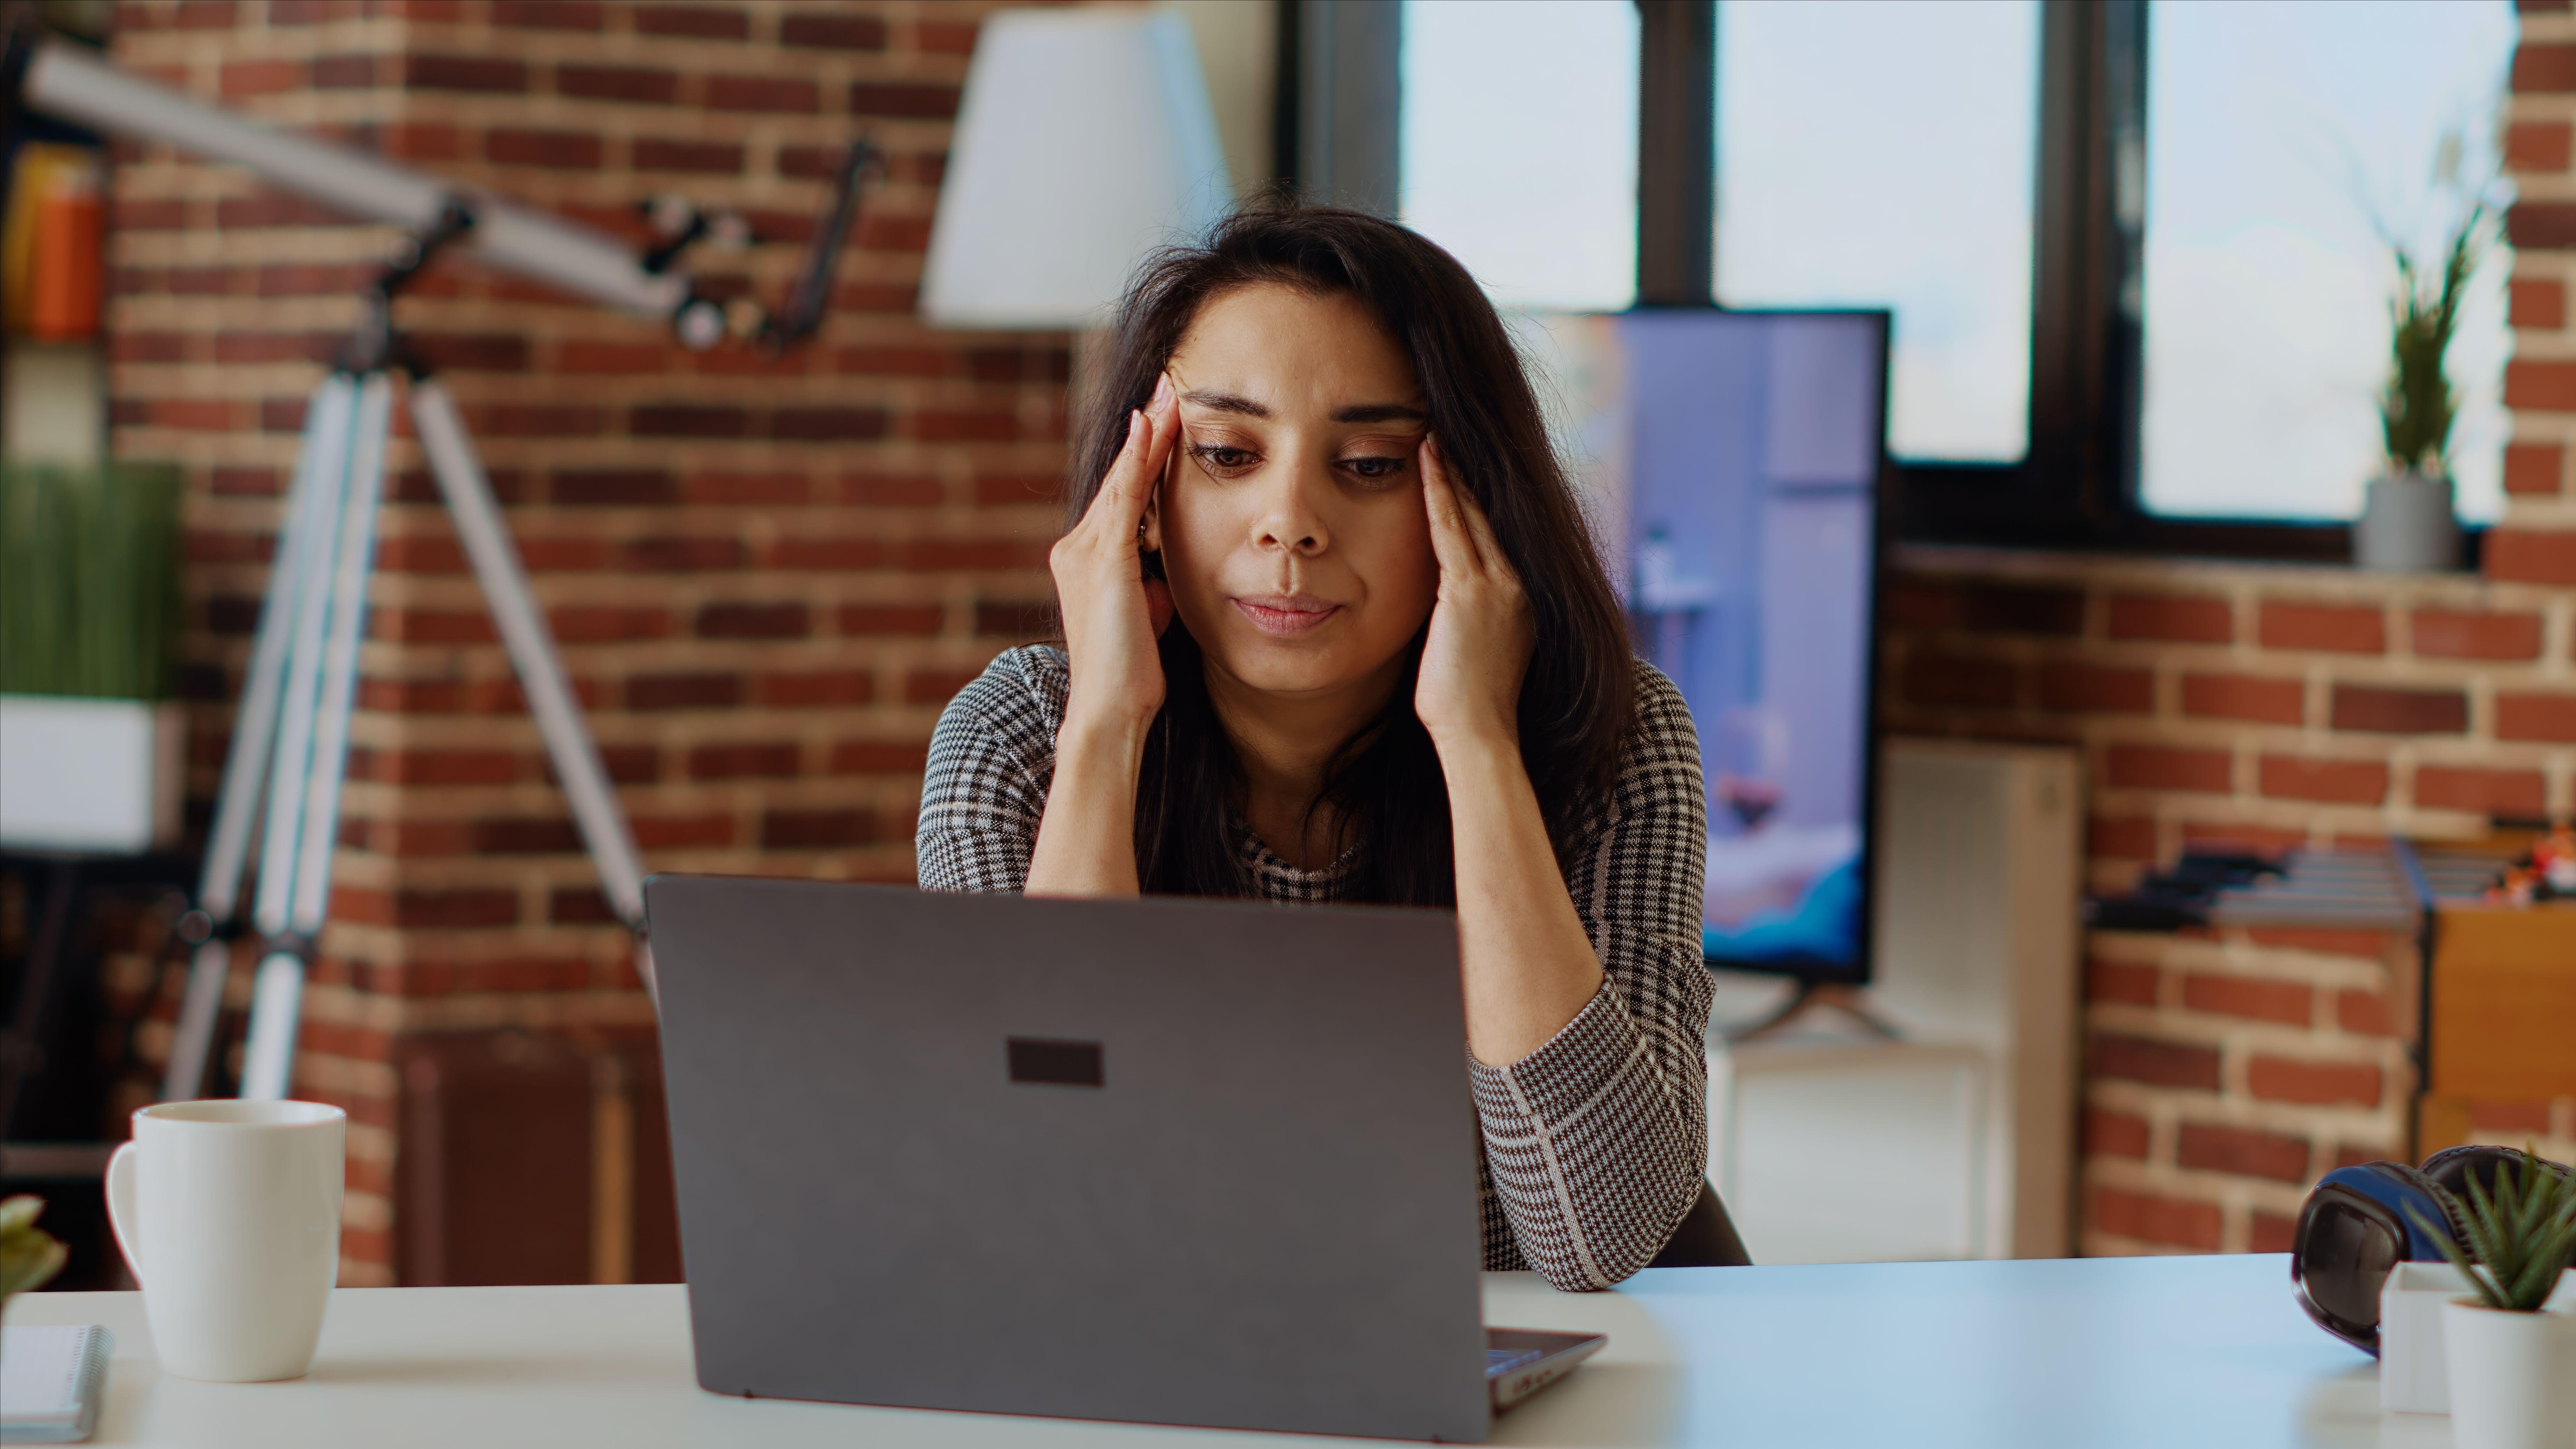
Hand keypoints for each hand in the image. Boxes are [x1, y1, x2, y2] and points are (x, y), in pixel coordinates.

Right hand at [1052, 374, 1179, 735]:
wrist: (1109, 708)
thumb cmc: (1131, 673)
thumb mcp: (1144, 618)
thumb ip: (1149, 591)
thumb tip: (1163, 583)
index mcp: (1087, 562)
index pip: (1121, 497)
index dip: (1142, 457)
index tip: (1162, 419)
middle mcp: (1076, 550)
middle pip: (1120, 479)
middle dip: (1145, 432)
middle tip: (1169, 387)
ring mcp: (1085, 554)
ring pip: (1123, 482)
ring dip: (1147, 435)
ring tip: (1170, 394)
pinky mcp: (1104, 562)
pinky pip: (1124, 501)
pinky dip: (1138, 463)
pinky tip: (1150, 428)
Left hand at [1414, 434, 1531, 750]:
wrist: (1479, 734)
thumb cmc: (1471, 706)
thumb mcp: (1480, 650)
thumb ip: (1472, 617)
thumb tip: (1450, 605)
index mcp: (1525, 598)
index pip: (1501, 533)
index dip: (1482, 496)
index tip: (1464, 465)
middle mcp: (1519, 584)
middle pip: (1492, 513)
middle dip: (1469, 473)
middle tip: (1448, 430)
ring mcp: (1499, 586)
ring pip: (1473, 512)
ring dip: (1451, 471)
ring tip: (1434, 434)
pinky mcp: (1470, 592)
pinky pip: (1451, 528)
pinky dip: (1438, 491)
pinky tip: (1427, 460)